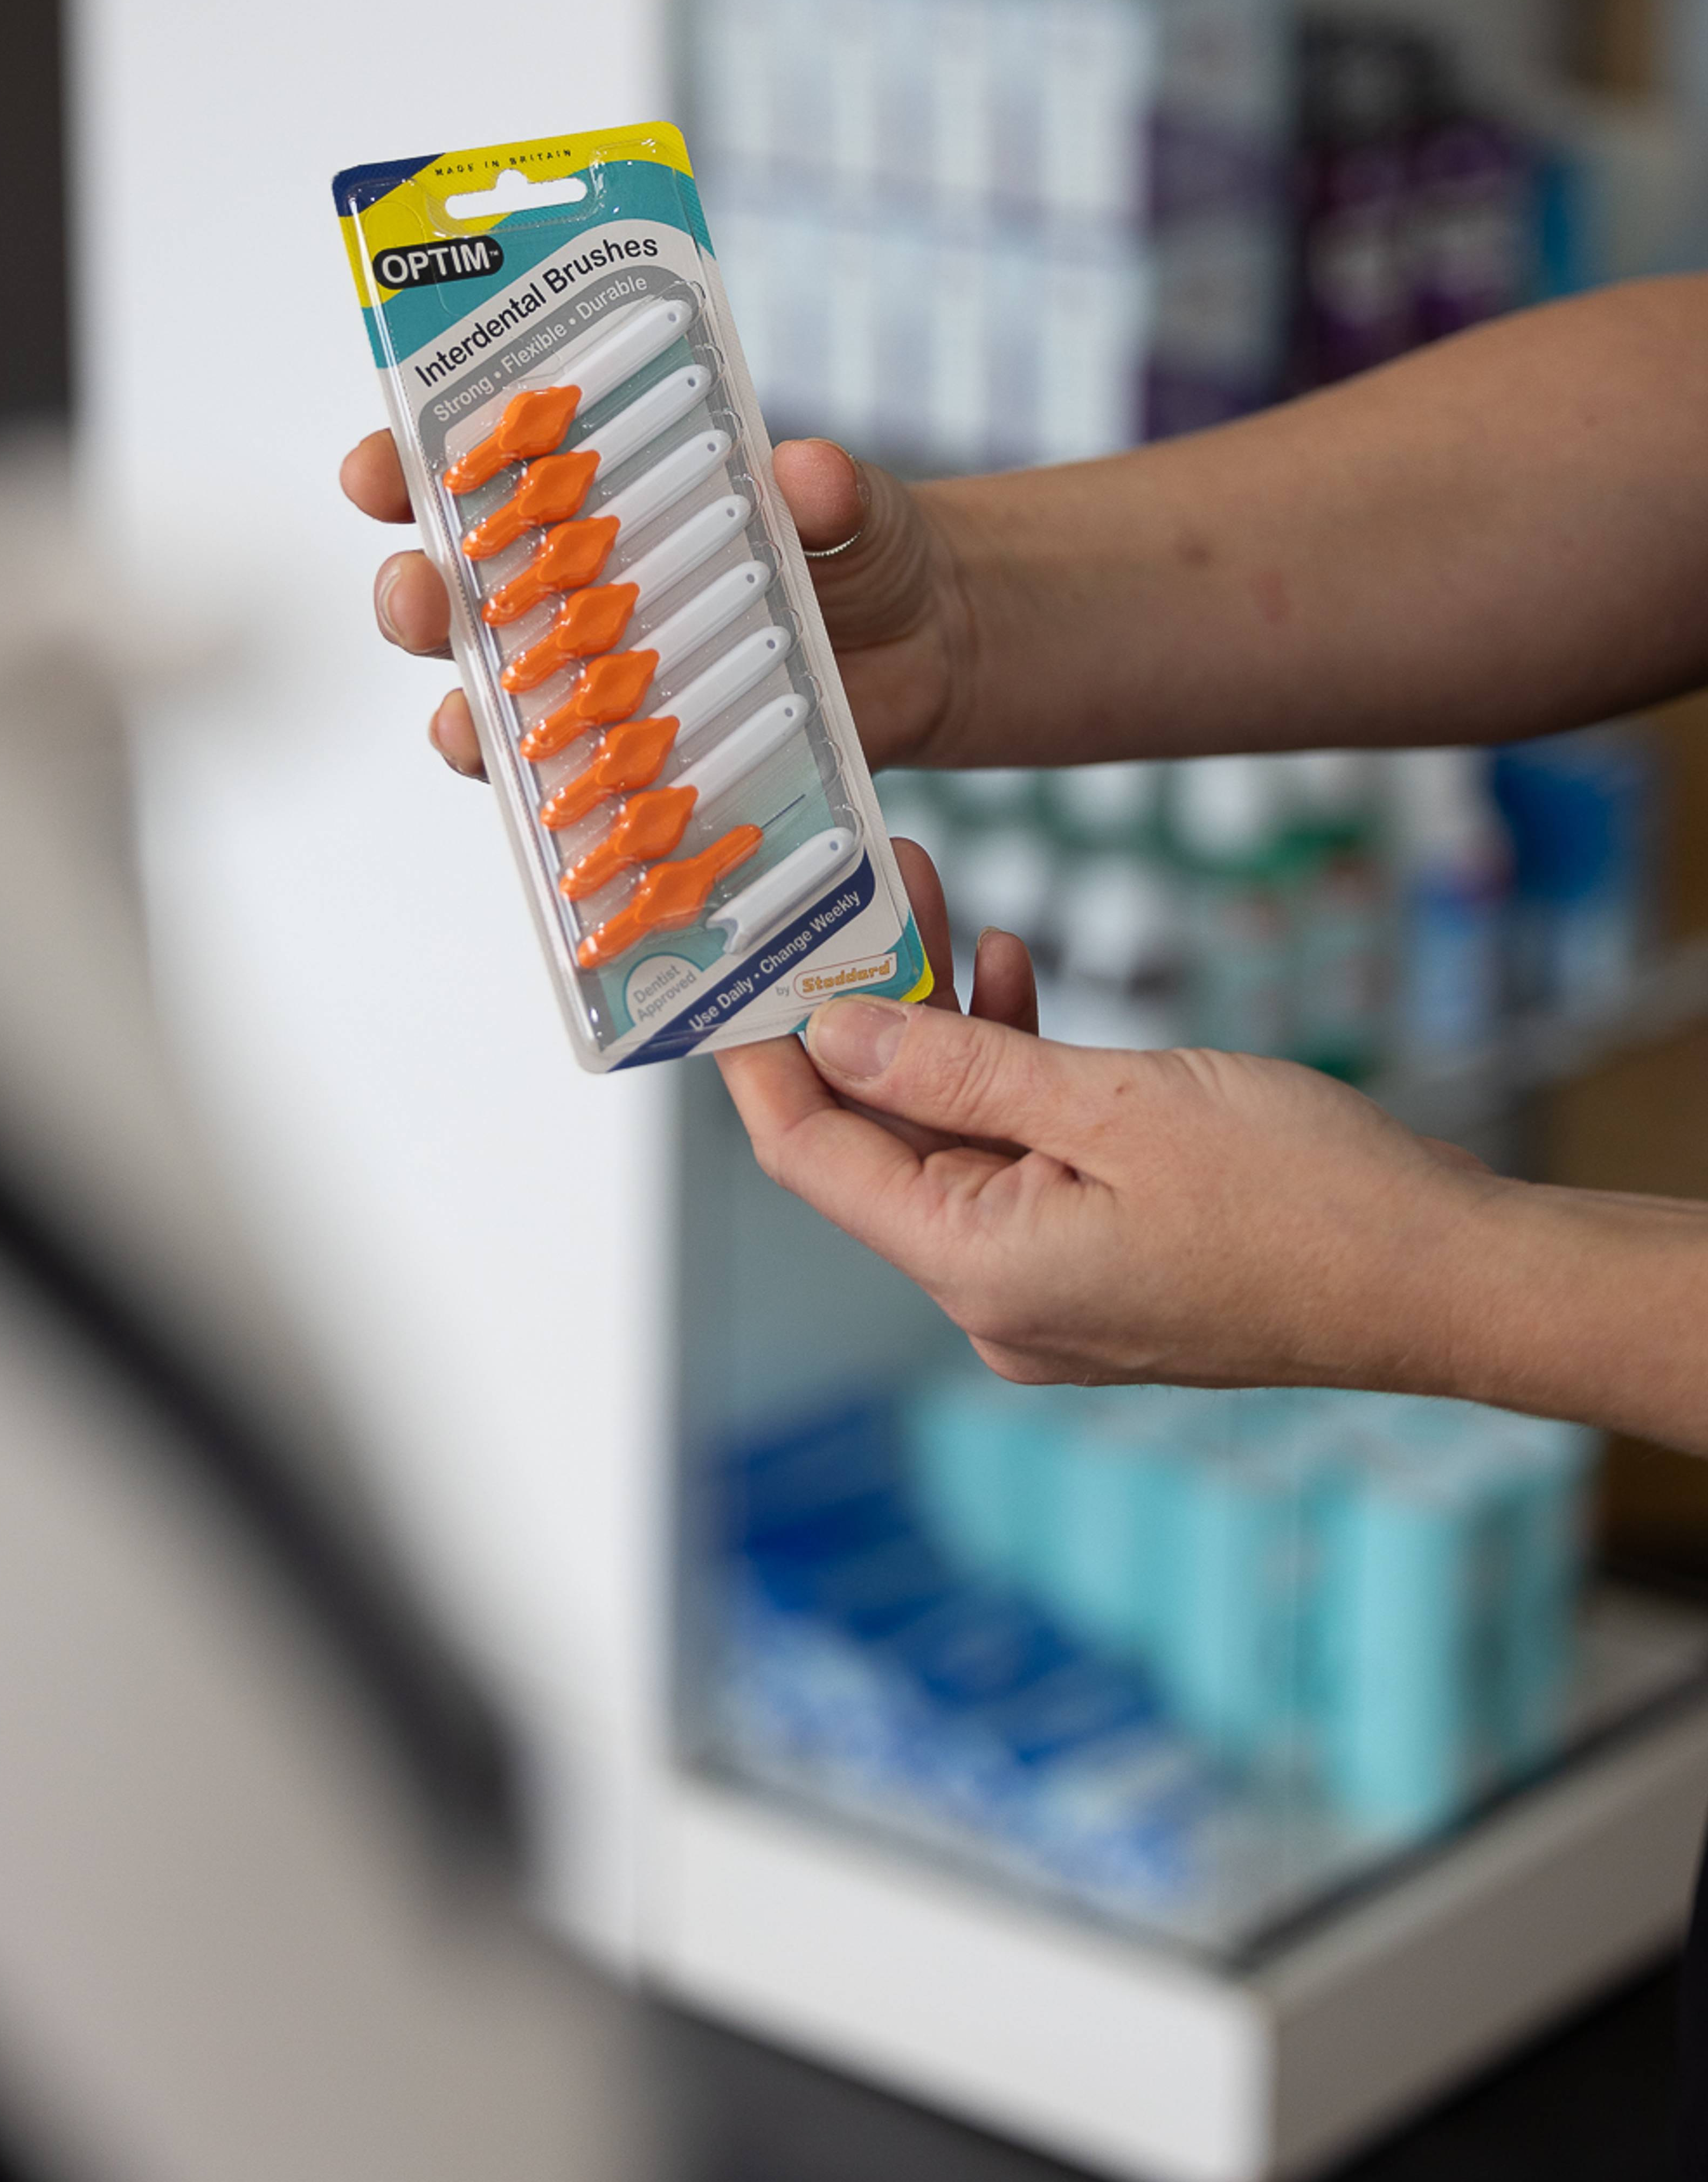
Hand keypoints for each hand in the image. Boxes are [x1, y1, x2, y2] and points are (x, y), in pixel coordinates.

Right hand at [339, 428, 972, 778]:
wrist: (927, 646)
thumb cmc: (860, 547)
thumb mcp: (856, 507)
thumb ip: (831, 493)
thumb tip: (808, 473)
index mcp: (590, 500)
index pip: (469, 476)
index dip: (406, 471)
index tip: (380, 469)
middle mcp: (570, 595)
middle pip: (453, 599)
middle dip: (413, 597)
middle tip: (419, 597)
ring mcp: (597, 689)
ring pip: (493, 708)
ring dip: (464, 716)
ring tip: (470, 723)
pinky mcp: (638, 771)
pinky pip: (577, 801)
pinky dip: (560, 815)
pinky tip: (565, 825)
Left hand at [719, 848, 1497, 1399]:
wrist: (1446, 1276)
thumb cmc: (1307, 1200)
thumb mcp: (1115, 1106)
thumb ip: (959, 1069)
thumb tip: (836, 1034)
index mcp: (979, 1271)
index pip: (813, 1156)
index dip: (763, 1056)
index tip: (735, 961)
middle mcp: (996, 1298)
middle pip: (879, 1139)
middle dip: (864, 1006)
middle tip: (861, 883)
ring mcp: (1051, 1288)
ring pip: (951, 1136)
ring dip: (938, 1024)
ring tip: (934, 899)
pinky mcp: (1104, 1260)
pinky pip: (1018, 1158)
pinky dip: (1008, 1071)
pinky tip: (1010, 975)